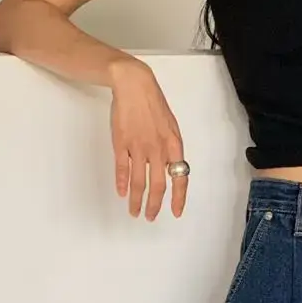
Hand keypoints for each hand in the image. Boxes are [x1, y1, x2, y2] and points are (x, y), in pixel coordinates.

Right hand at [109, 57, 187, 220]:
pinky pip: (122, 168)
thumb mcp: (170, 126)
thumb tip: (171, 169)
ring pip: (138, 181)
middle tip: (151, 217)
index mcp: (173, 144)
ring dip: (136, 200)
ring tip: (134, 211)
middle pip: (158, 185)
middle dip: (155, 205)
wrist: (134, 85)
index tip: (176, 212)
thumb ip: (170, 149)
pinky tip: (122, 192)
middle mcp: (157, 148)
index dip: (179, 197)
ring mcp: (138, 146)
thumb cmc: (153, 104)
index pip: (180, 177)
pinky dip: (122, 183)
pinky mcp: (121, 142)